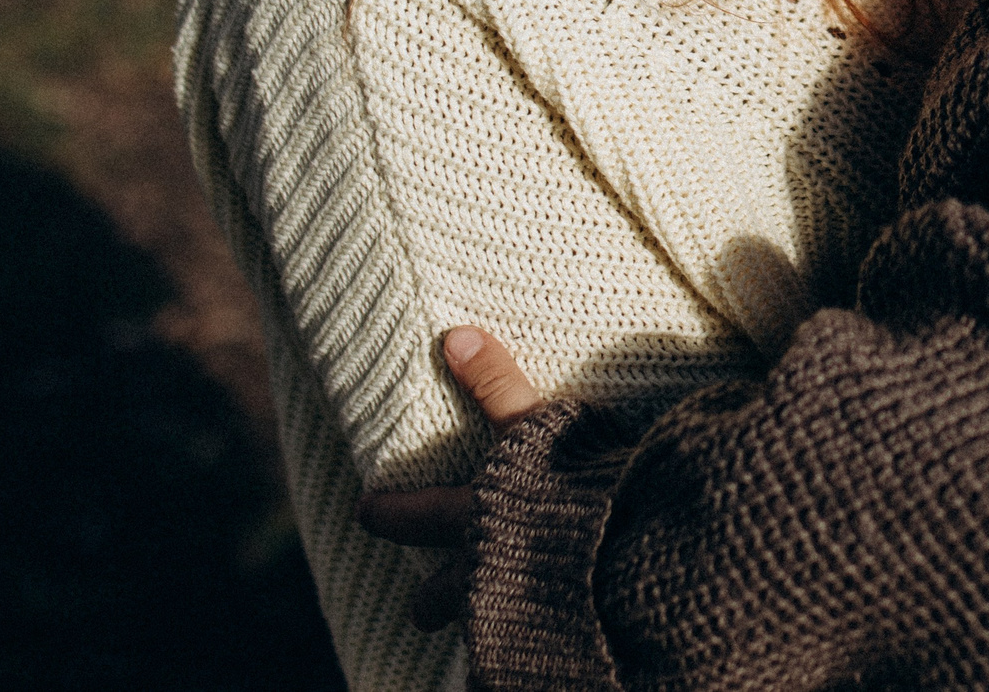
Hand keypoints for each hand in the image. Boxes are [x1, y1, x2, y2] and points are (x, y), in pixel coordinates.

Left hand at [354, 327, 545, 630]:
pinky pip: (518, 654)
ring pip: (479, 631)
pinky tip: (531, 651)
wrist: (623, 558)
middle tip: (420, 609)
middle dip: (430, 602)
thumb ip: (496, 384)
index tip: (365, 512)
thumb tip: (455, 335)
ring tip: (483, 632)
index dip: (388, 512)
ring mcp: (511, 615)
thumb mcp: (536, 427)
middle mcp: (482, 573)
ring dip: (479, 626)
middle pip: (440, 597)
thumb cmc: (575, 488)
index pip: (417, 515)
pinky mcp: (544, 641)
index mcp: (473, 518)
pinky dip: (518, 650)